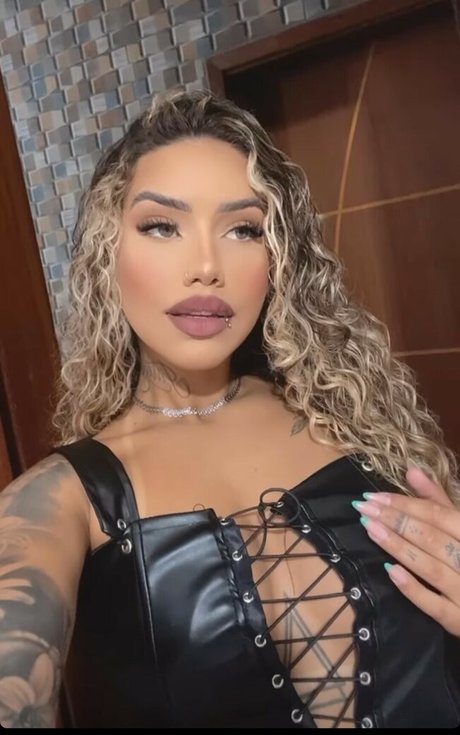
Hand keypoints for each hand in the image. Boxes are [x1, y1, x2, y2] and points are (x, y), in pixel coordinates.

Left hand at [352, 466, 459, 635]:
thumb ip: (438, 499)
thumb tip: (411, 470)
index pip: (438, 515)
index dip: (404, 504)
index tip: (373, 497)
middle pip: (432, 538)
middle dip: (395, 521)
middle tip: (363, 508)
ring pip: (430, 567)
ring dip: (398, 547)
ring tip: (369, 528)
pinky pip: (434, 605)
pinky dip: (412, 588)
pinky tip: (390, 570)